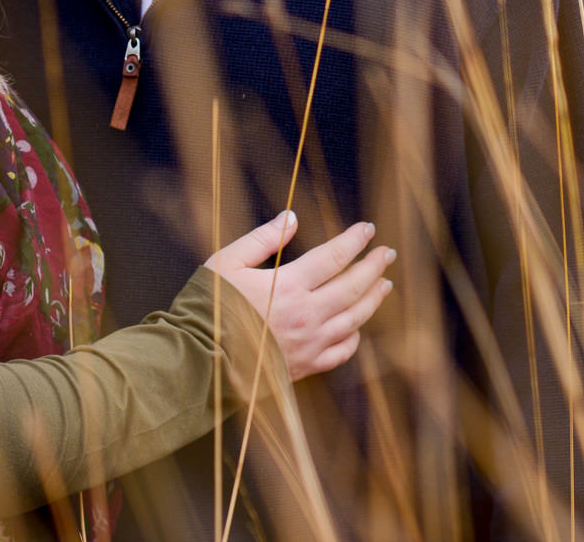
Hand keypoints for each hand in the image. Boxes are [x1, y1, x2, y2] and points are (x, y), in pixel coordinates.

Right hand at [204, 211, 394, 381]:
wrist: (196, 361)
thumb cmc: (207, 307)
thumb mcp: (228, 261)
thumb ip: (263, 238)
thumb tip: (292, 217)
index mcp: (289, 286)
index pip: (334, 257)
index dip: (355, 240)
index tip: (368, 229)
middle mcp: (307, 315)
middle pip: (353, 286)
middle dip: (374, 266)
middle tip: (387, 253)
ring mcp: (309, 344)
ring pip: (354, 319)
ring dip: (373, 299)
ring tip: (385, 284)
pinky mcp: (304, 367)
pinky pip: (340, 353)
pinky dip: (354, 338)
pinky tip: (358, 327)